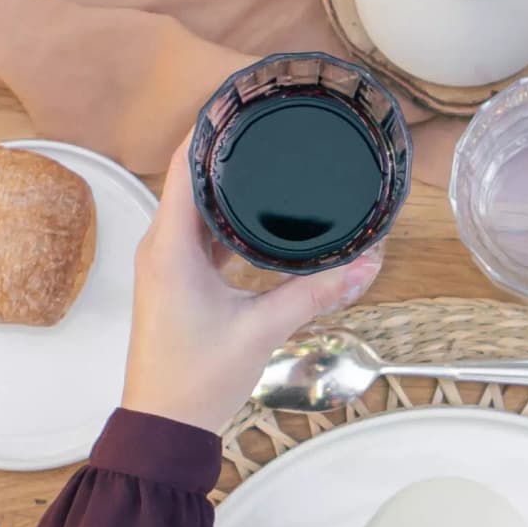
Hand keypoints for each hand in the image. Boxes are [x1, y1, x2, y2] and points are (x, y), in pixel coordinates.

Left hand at [121, 134, 381, 427]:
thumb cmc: (197, 379)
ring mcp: (166, 265)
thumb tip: (366, 264)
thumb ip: (315, 293)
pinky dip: (226, 220)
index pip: (184, 164)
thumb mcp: (263, 330)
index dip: (210, 126)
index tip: (240, 98)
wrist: (164, 428)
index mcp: (169, 246)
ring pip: (195, 208)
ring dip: (227, 186)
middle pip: (190, 179)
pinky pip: (198, 236)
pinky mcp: (176, 283)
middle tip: (268, 121)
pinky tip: (259, 216)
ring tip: (269, 157)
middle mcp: (160, 247)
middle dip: (228, 150)